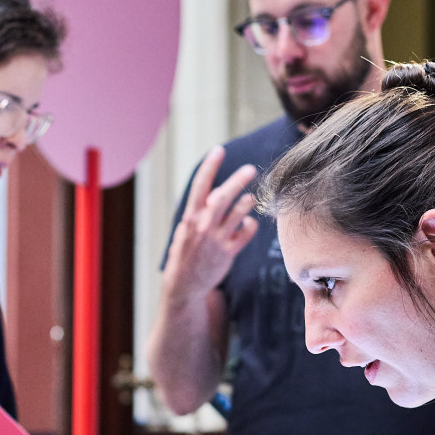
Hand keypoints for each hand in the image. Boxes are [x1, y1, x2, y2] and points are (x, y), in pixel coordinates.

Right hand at [161, 147, 258, 304]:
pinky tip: (249, 223)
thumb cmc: (186, 252)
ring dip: (246, 202)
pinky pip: (245, 234)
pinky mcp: (228, 252)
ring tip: (250, 197)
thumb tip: (217, 193)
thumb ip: (201, 212)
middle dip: (236, 181)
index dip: (210, 167)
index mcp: (191, 217)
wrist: (184, 284)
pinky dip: (250, 226)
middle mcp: (203, 226)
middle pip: (222, 197)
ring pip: (237, 214)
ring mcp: (216, 239)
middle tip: (250, 169)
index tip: (218, 150)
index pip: (200, 186)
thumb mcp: (186, 230)